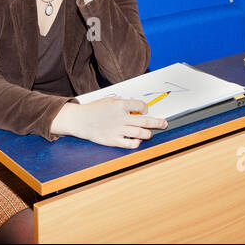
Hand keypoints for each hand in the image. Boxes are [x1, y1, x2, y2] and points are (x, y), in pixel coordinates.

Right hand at [50, 99, 165, 148]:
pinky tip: (137, 140)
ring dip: (148, 133)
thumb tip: (139, 109)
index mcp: (120, 105)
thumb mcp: (110, 101)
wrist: (80, 120)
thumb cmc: (95, 109)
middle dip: (158, 122)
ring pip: (141, 133)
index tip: (144, 111)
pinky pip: (131, 144)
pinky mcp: (113, 140)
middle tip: (164, 123)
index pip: (141, 106)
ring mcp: (118, 130)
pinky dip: (137, 142)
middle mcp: (120, 117)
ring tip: (149, 133)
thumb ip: (124, 104)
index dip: (145, 108)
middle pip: (145, 120)